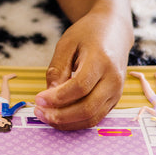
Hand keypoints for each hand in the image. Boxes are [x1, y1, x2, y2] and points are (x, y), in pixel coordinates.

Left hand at [33, 9, 131, 129]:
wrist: (114, 31)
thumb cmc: (88, 34)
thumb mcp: (67, 43)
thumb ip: (58, 68)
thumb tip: (49, 93)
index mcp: (101, 61)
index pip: (80, 87)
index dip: (58, 97)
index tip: (38, 99)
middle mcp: (113, 80)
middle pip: (88, 108)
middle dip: (60, 115)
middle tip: (39, 112)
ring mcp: (117, 92)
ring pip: (92, 117)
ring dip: (67, 122)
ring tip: (45, 116)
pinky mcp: (114, 99)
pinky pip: (96, 117)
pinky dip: (76, 121)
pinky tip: (59, 117)